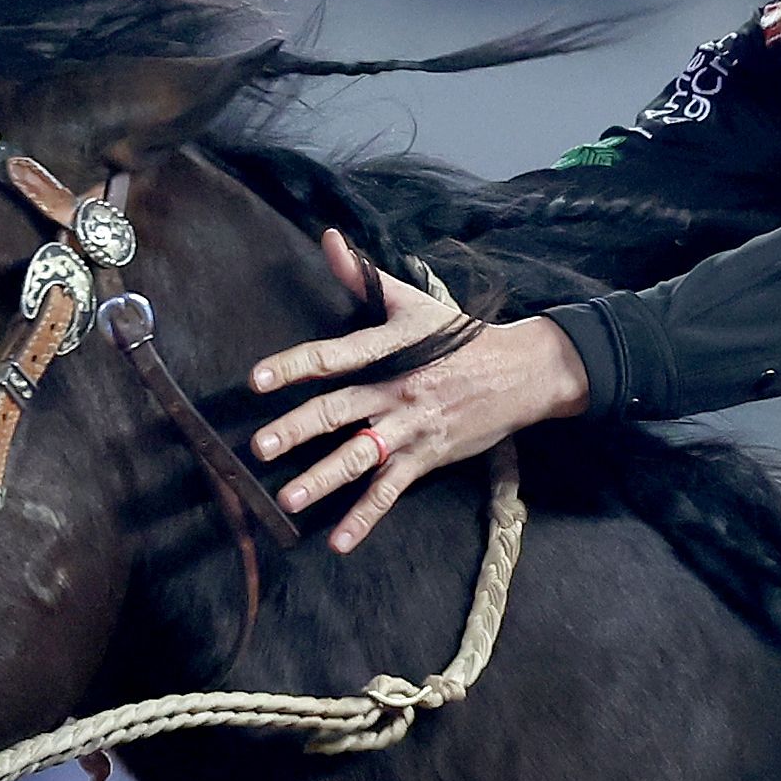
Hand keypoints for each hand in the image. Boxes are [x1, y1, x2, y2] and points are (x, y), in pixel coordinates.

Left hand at [247, 230, 588, 552]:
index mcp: (391, 350)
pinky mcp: (426, 457)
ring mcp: (411, 428)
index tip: (257, 379)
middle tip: (259, 446)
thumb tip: (328, 239)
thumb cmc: (462, 336)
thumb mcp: (414, 303)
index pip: (335, 356)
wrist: (523, 371)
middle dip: (298, 429)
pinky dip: (365, 518)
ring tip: (289, 499)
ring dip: (324, 479)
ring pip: (361, 456)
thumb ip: (363, 277)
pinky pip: (390, 491)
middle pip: (340, 411)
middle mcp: (397, 391)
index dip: (295, 366)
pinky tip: (339, 542)